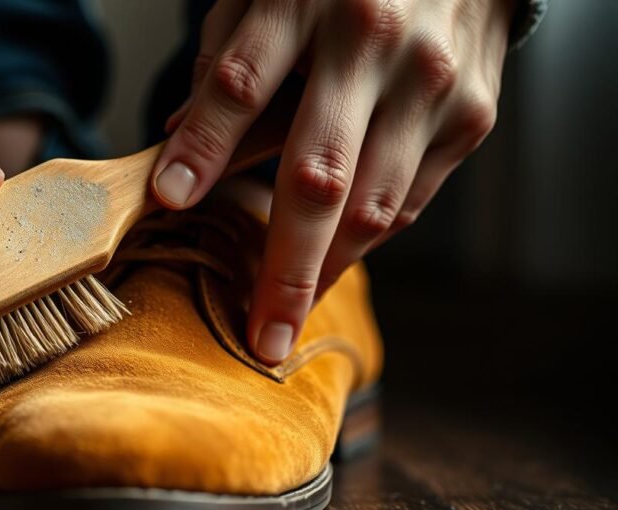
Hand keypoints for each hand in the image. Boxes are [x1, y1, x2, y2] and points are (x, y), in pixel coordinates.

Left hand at [152, 0, 512, 363]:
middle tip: (260, 337)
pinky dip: (366, 241)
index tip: (169, 201)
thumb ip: (224, 64)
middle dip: (283, 267)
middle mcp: (375, 44)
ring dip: (326, 273)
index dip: (203, 146)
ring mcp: (431, 84)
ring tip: (287, 318)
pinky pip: (410, 201)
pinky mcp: (470, 116)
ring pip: (373, 206)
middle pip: (318, 174)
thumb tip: (176, 147)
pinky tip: (332, 264)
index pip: (240, 84)